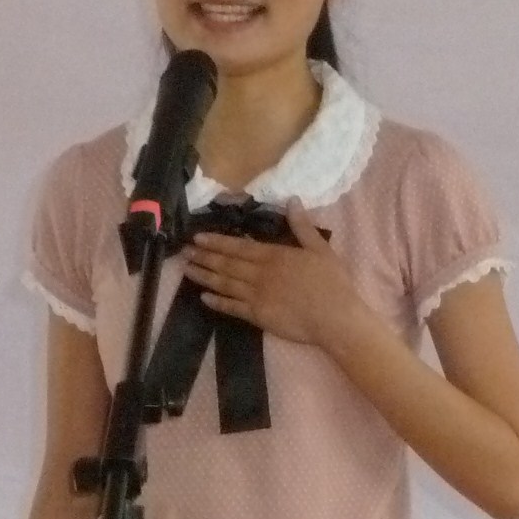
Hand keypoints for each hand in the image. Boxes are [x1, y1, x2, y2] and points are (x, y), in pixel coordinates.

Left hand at [187, 200, 381, 353]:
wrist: (334, 317)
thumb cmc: (331, 282)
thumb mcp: (320, 249)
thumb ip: (302, 225)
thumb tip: (292, 200)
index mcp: (273, 256)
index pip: (238, 247)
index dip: (216, 242)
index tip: (198, 237)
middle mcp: (259, 274)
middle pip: (226, 264)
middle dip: (203, 257)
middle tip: (184, 252)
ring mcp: (256, 296)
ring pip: (224, 284)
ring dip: (204, 276)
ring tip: (187, 270)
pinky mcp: (258, 316)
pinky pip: (232, 308)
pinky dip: (216, 302)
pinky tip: (203, 297)